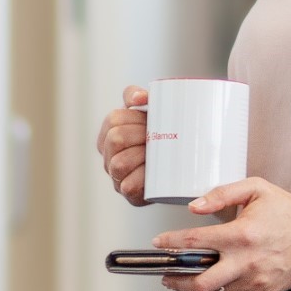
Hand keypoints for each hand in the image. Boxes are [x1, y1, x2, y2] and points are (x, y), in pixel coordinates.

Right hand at [96, 86, 150, 206]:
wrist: (181, 168)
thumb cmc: (161, 134)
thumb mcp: (149, 111)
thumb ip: (137, 96)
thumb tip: (140, 98)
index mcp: (109, 133)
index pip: (113, 119)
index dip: (133, 117)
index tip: (150, 118)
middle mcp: (109, 155)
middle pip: (116, 139)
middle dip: (139, 135)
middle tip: (157, 135)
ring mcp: (117, 175)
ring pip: (118, 163)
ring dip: (140, 156)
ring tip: (156, 153)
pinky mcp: (130, 194)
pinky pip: (129, 186)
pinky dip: (140, 178)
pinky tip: (151, 174)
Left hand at [153, 177, 290, 290]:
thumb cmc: (286, 210)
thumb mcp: (255, 189)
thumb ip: (221, 195)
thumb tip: (194, 207)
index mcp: (242, 234)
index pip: (195, 242)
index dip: (171, 243)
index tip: (159, 243)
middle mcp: (247, 262)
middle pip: (199, 283)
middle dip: (176, 280)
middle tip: (166, 274)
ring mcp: (256, 281)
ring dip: (197, 287)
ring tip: (189, 277)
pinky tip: (218, 279)